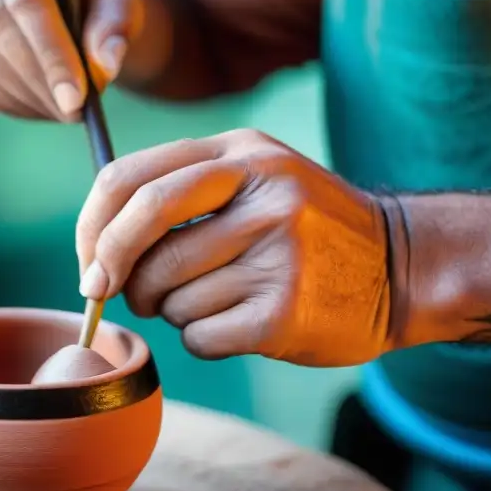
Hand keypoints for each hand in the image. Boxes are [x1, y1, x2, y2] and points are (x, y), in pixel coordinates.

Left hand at [75, 129, 398, 366]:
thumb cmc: (304, 228)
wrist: (403, 266)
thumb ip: (177, 195)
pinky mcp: (286, 310)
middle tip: (111, 293)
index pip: (129, 179)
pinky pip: (199, 335)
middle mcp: (262, 192)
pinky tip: (239, 323)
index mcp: (241, 152)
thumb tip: (94, 254)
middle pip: (141, 234)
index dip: (91, 227)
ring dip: (171, 309)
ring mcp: (280, 250)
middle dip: (113, 272)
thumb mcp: (253, 179)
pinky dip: (203, 338)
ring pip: (169, 294)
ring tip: (213, 298)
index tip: (87, 263)